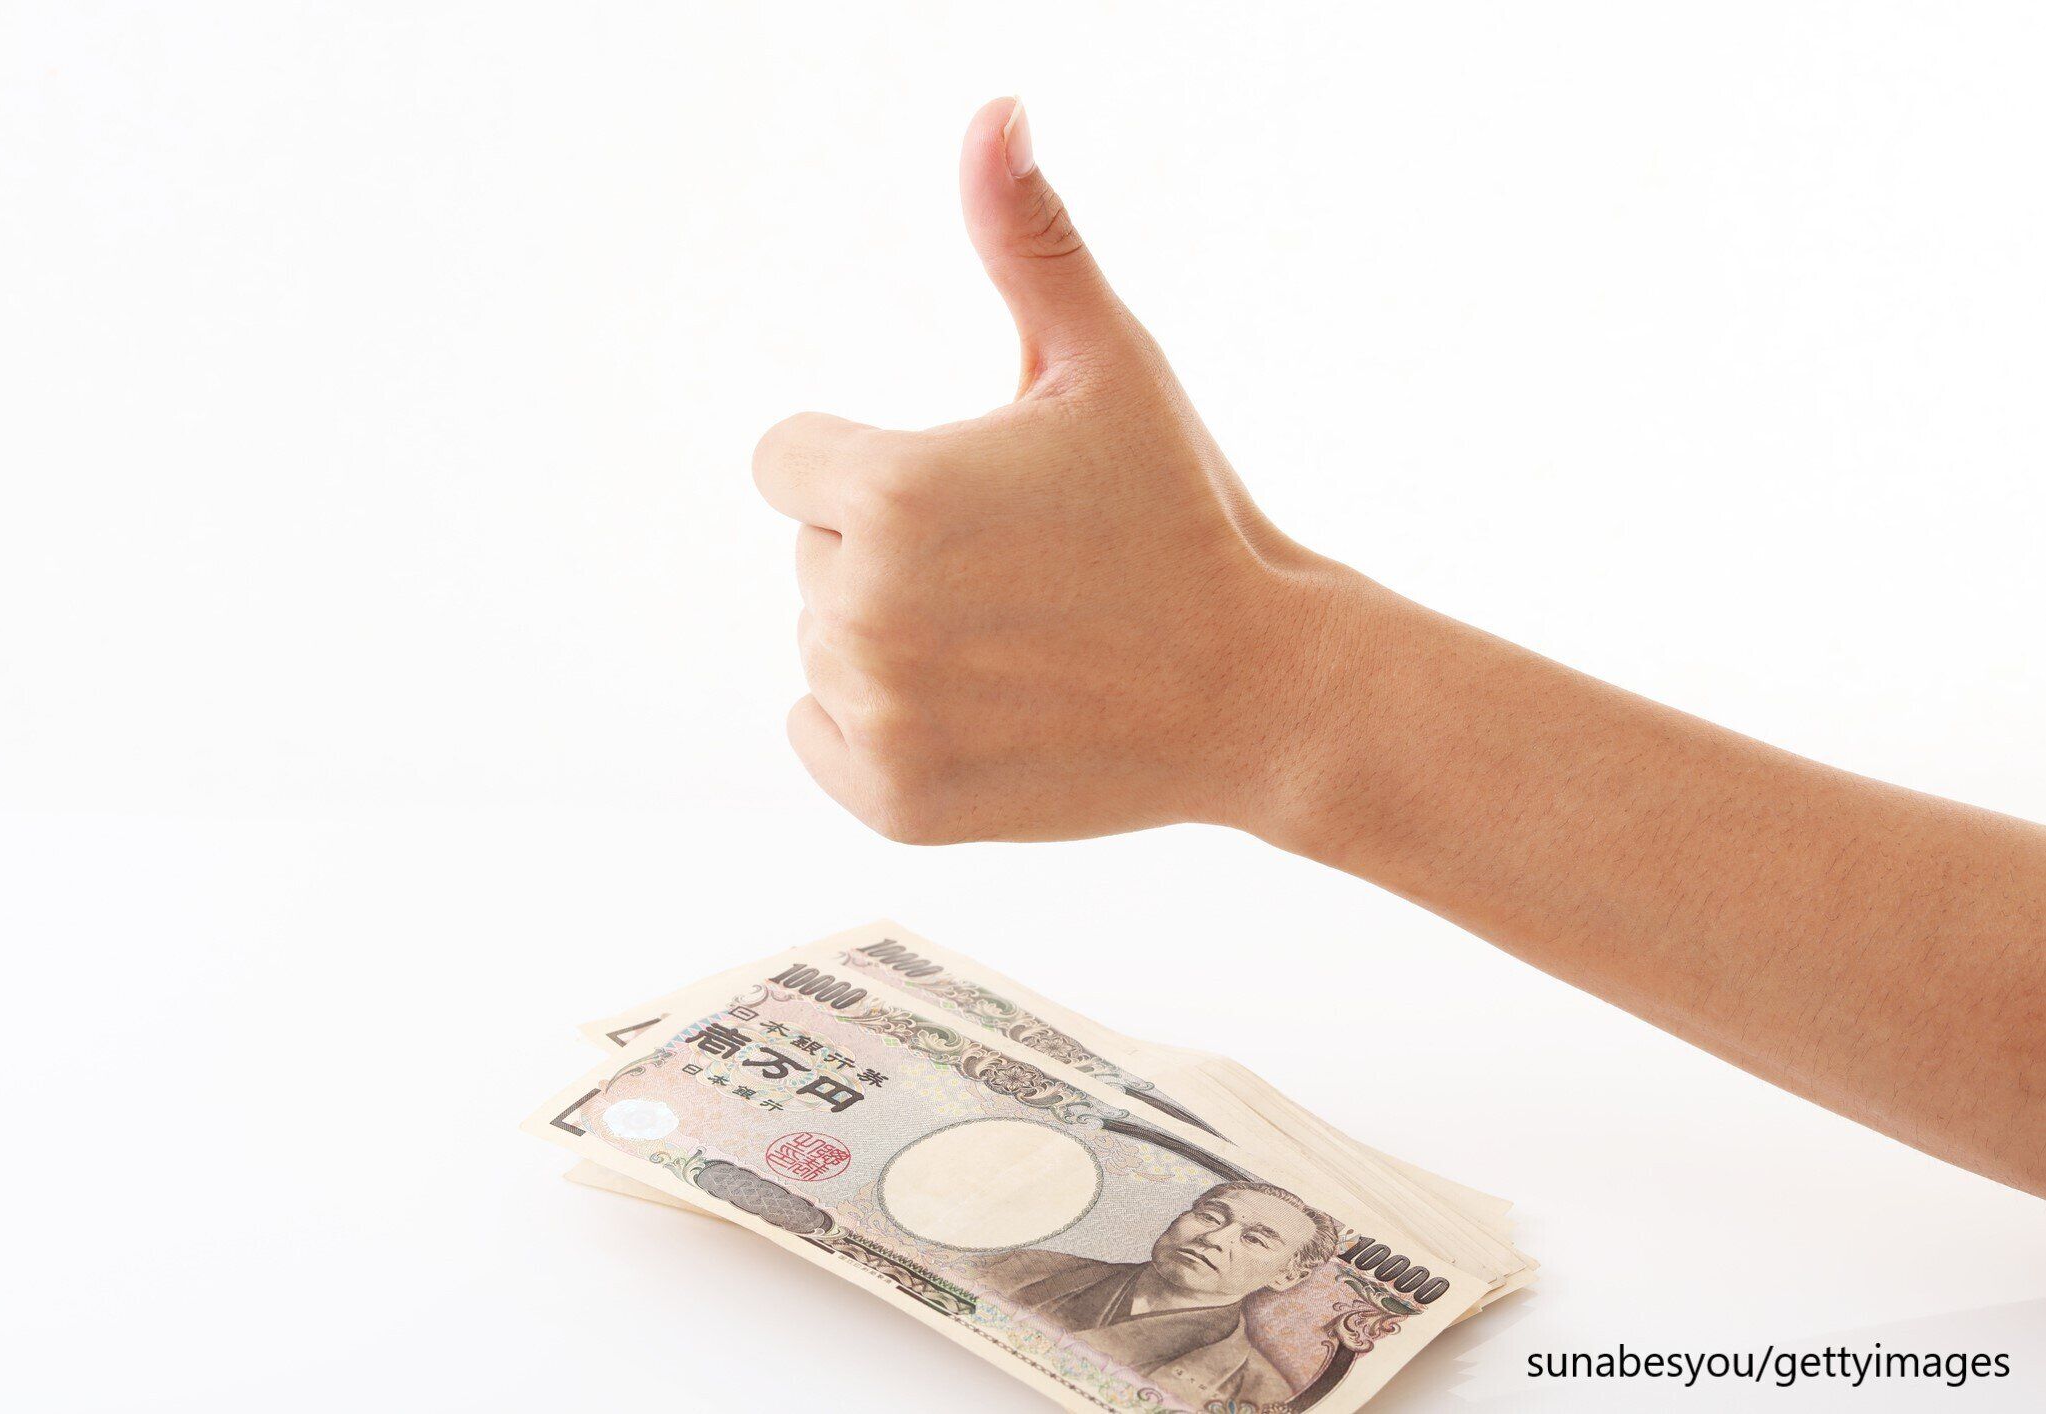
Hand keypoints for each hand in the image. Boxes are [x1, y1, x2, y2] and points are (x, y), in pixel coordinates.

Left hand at [754, 98, 1341, 842]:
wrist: (1261, 689)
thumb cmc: (1180, 513)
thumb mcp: (1106, 363)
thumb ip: (1027, 239)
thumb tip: (992, 109)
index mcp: (887, 490)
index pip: (785, 461)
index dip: (872, 466)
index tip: (967, 496)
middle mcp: (860, 607)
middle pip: (809, 556)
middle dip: (888, 554)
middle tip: (1014, 577)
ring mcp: (876, 715)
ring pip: (821, 646)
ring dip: (891, 640)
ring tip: (1012, 644)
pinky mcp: (893, 802)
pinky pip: (818, 737)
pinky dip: (880, 728)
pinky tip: (979, 710)